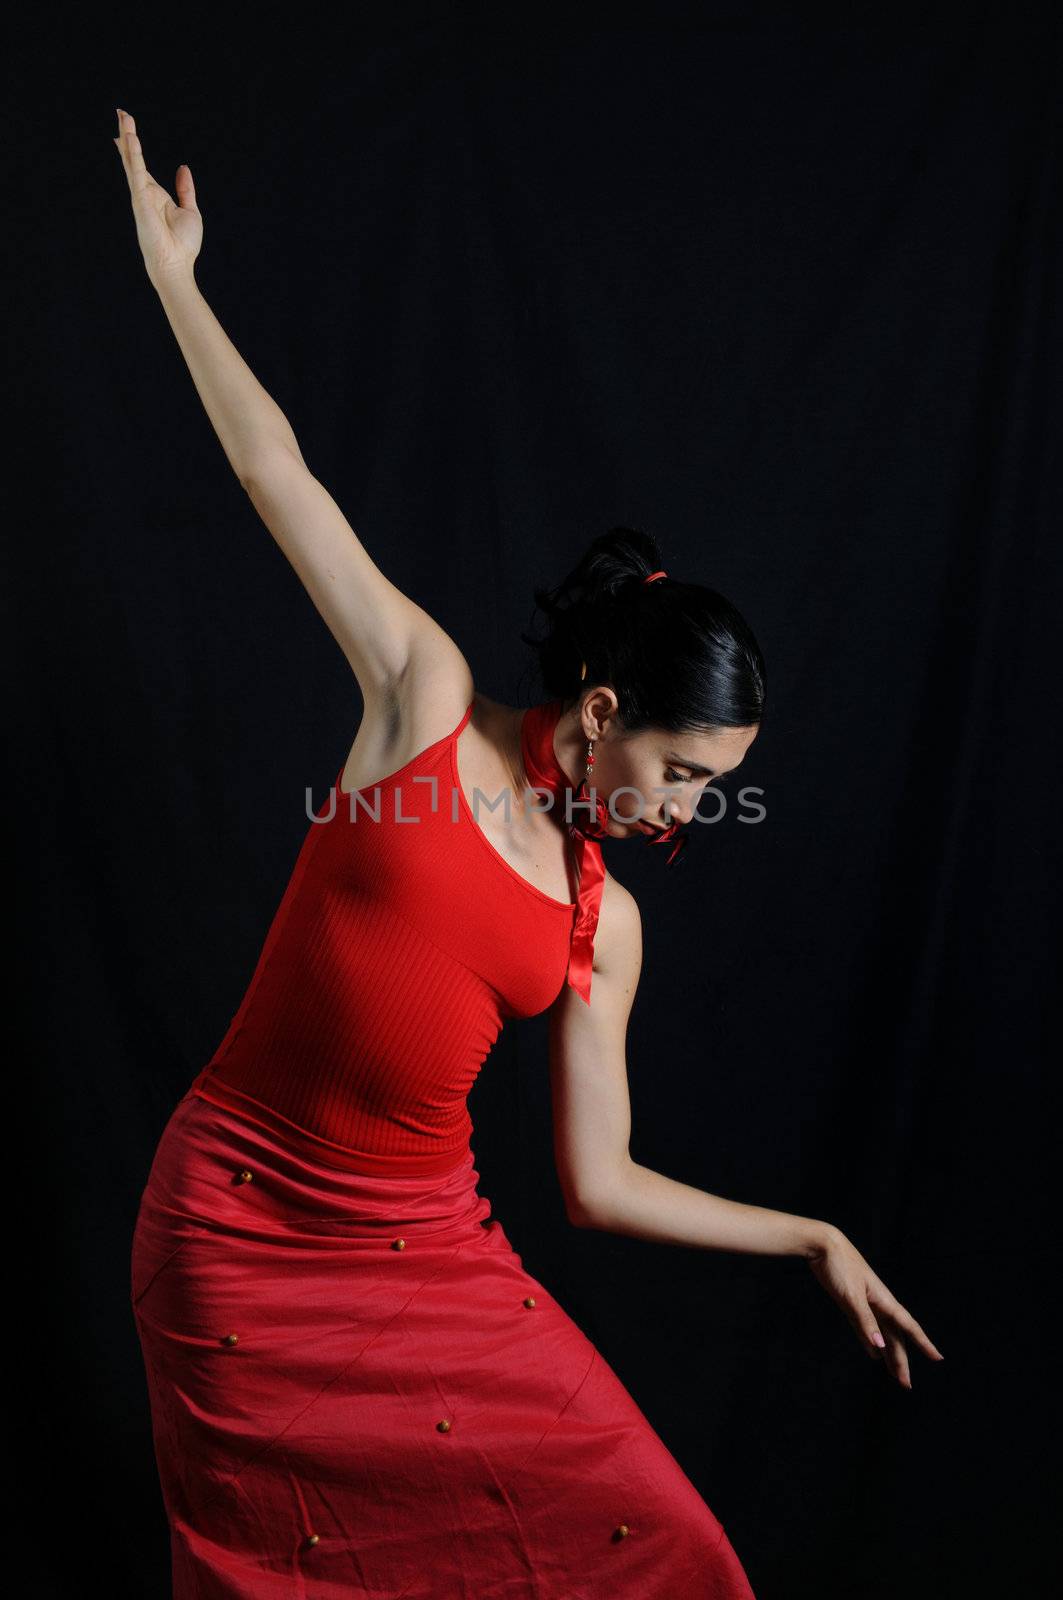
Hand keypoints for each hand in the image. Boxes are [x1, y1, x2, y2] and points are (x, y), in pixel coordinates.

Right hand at [112, 108, 202, 287]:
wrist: (176, 266)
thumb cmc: (183, 246)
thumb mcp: (190, 211)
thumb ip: (185, 189)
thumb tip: (182, 168)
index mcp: (156, 196)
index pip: (142, 167)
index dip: (134, 149)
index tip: (127, 131)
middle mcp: (145, 194)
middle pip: (134, 159)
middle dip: (127, 136)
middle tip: (121, 113)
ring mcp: (141, 197)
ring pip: (132, 162)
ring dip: (128, 139)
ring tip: (123, 116)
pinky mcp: (140, 201)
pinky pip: (136, 173)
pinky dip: (134, 156)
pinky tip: (130, 139)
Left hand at [806, 1227, 944, 1388]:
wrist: (822, 1245)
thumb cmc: (839, 1266)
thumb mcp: (851, 1296)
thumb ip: (865, 1321)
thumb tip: (880, 1347)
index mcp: (884, 1300)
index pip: (908, 1327)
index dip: (923, 1343)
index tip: (938, 1358)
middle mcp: (878, 1304)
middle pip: (895, 1337)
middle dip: (901, 1360)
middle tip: (905, 1384)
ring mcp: (865, 1303)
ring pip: (882, 1334)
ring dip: (888, 1354)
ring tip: (894, 1374)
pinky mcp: (851, 1303)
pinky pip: (865, 1328)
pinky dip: (870, 1342)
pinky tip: (874, 1354)